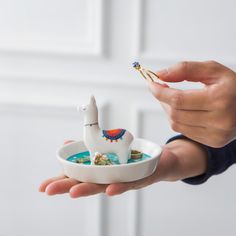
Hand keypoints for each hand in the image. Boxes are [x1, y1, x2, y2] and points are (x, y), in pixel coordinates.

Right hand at [39, 139, 207, 197]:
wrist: (160, 159)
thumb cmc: (130, 156)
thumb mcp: (106, 148)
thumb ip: (87, 148)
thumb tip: (65, 143)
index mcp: (101, 171)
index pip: (77, 177)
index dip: (60, 180)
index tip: (42, 186)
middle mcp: (110, 178)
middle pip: (87, 184)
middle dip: (68, 187)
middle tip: (49, 190)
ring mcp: (125, 179)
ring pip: (105, 186)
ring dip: (89, 189)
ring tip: (73, 192)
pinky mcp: (141, 178)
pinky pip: (130, 183)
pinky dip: (119, 186)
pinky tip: (110, 189)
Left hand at [148, 61, 235, 146]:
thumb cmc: (232, 87)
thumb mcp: (213, 70)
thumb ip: (185, 69)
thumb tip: (159, 75)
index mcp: (220, 99)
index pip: (178, 99)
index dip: (160, 92)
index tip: (152, 83)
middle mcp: (219, 120)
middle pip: (175, 112)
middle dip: (163, 99)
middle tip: (162, 89)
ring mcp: (216, 134)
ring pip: (176, 124)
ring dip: (169, 110)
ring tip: (174, 99)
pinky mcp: (213, 142)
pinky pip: (184, 131)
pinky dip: (178, 119)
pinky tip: (184, 110)